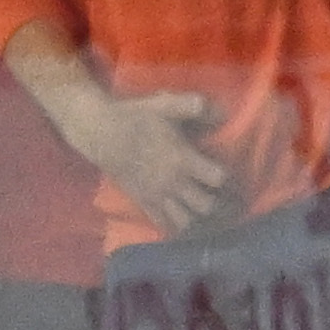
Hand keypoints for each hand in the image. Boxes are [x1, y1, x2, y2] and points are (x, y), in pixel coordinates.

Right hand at [64, 85, 231, 234]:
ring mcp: (158, 196)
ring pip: (185, 220)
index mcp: (183, 159)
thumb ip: (195, 107)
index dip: (226, 175)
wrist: (102, 133)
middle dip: (216, 201)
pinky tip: (180, 220)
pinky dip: (174, 225)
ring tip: (199, 208)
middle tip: (217, 194)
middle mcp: (173, 182)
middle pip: (205, 205)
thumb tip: (225, 113)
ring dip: (196, 216)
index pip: (217, 178)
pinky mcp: (143, 202)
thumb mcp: (167, 104)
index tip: (226, 170)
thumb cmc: (137, 117)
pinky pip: (162, 223)